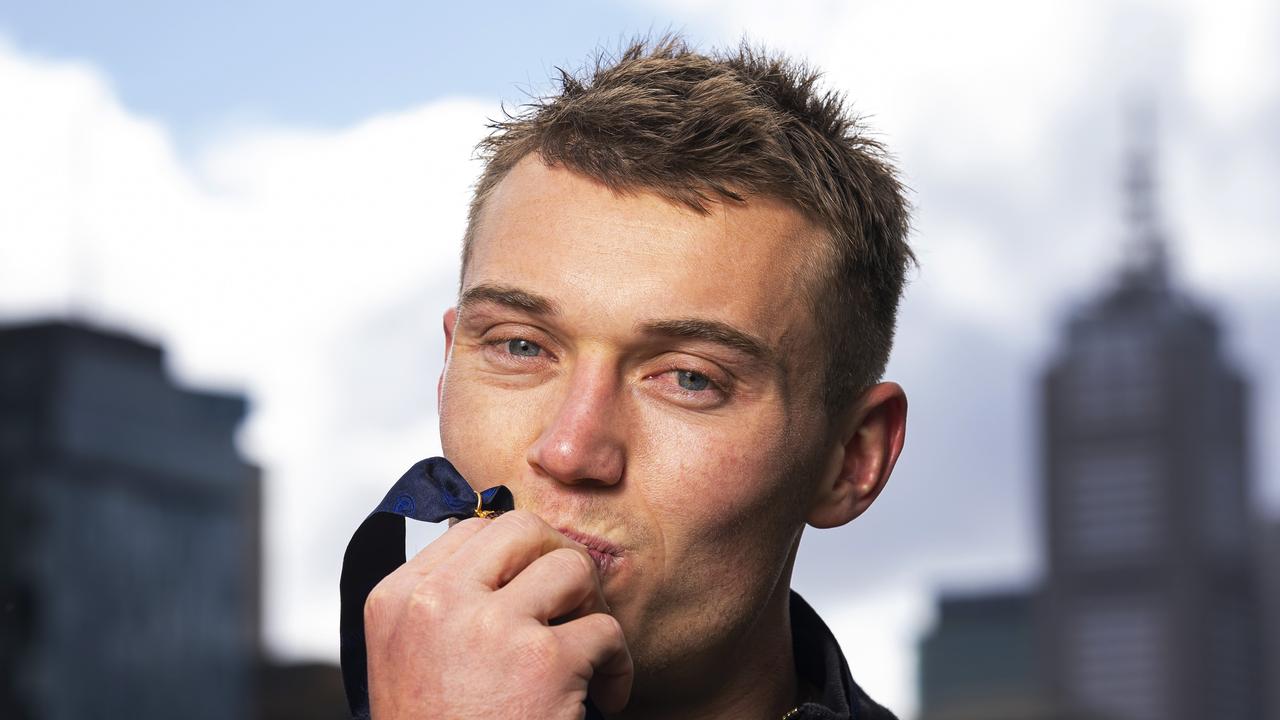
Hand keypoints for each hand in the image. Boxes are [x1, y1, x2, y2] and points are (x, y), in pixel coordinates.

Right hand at [363, 510, 632, 718]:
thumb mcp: (407, 662)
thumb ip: (441, 607)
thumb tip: (501, 560)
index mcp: (395, 600)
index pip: (470, 529)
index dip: (515, 556)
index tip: (533, 591)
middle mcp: (436, 604)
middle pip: (522, 528)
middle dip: (557, 560)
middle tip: (570, 605)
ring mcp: (490, 627)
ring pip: (572, 567)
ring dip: (592, 609)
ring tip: (587, 655)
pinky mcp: (543, 661)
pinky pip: (607, 630)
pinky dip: (617, 666)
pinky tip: (602, 697)